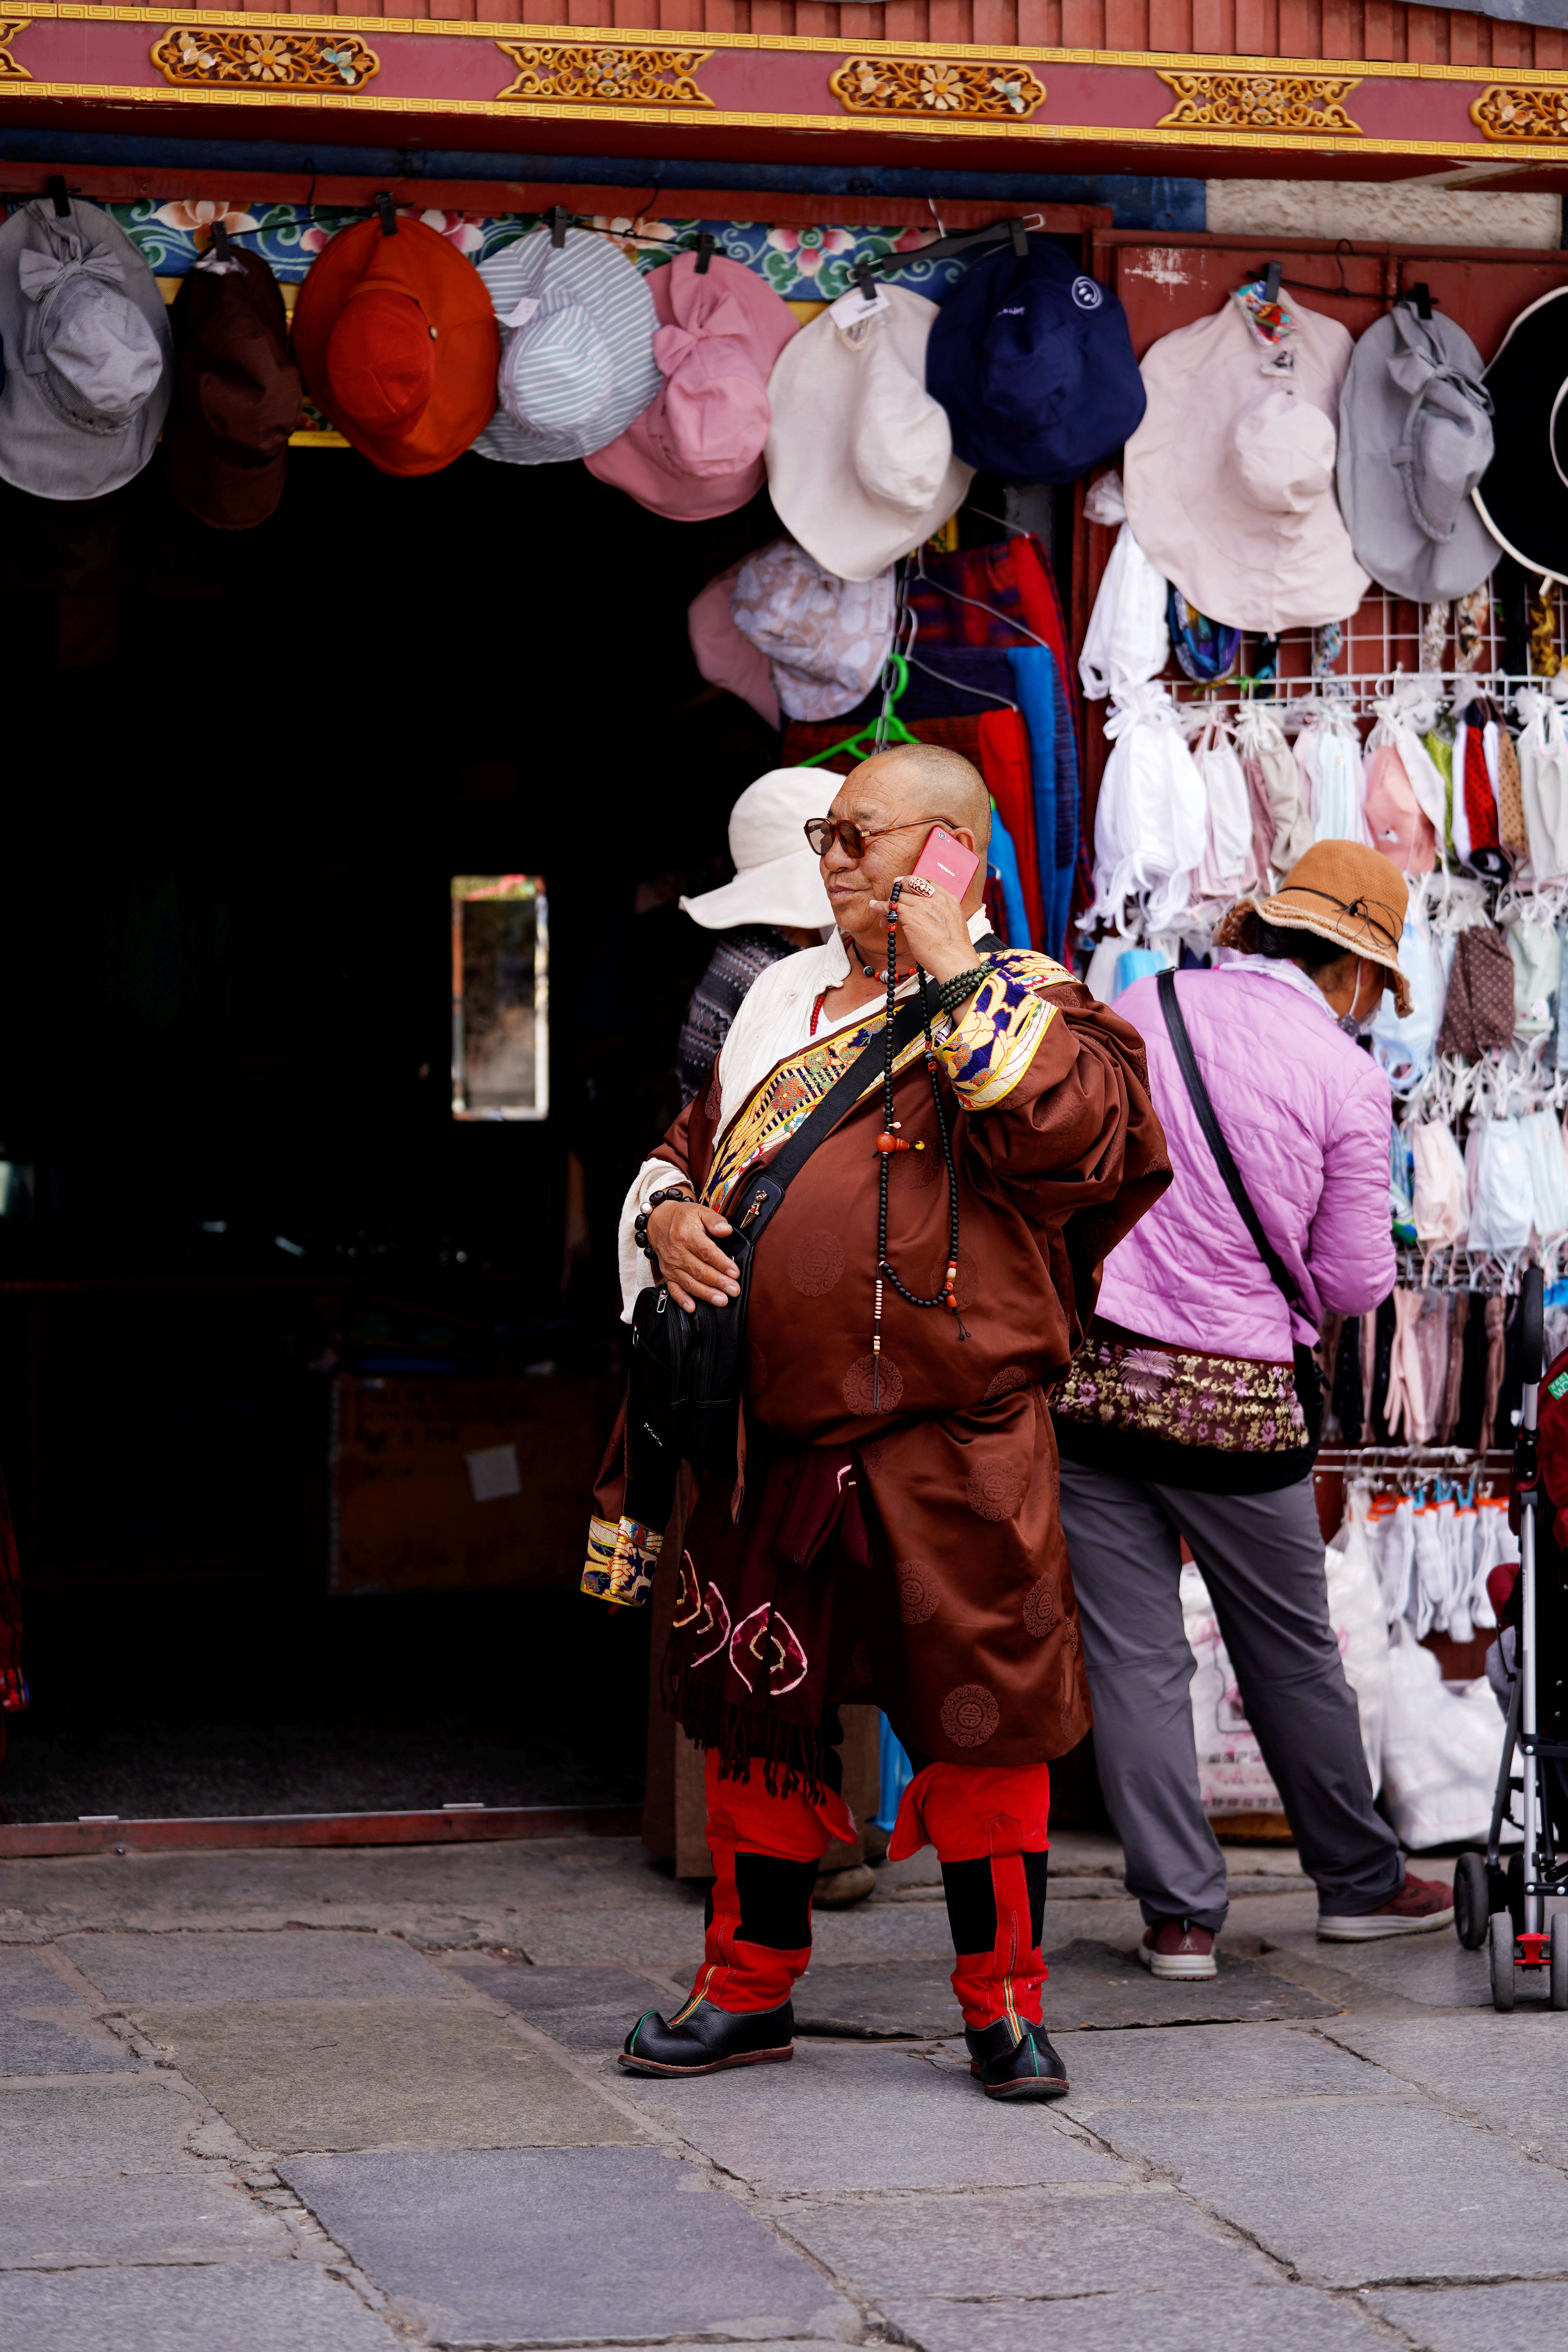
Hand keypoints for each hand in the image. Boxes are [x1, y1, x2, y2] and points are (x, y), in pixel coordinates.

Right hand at [647, 1199, 739, 1313]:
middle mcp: (677, 1252)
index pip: (706, 1252)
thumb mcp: (699, 1211)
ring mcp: (671, 1265)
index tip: (734, 1272)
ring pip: (689, 1282)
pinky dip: (682, 1300)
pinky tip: (692, 1308)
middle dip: (718, 1282)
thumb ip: (714, 1220)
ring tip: (721, 1300)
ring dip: (706, 1293)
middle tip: (733, 1290)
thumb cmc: (682, 1217)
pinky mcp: (667, 1273)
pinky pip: (673, 1289)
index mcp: (687, 1235)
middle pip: (700, 1270)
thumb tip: (726, 1230)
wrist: (658, 1221)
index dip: (721, 1263)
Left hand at [866, 875, 975, 985]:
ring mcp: (923, 906)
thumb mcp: (953, 923)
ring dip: (889, 903)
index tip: (903, 885)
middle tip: (892, 900)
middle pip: (910, 885)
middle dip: (899, 892)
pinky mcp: (911, 916)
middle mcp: (936, 899)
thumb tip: (926, 916)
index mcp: (949, 899)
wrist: (954, 960)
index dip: (912, 882)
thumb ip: (940, 914)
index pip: (927, 881)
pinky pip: (891, 906)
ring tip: (882, 912)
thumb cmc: (953, 950)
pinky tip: (875, 907)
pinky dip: (880, 906)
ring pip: (899, 896)